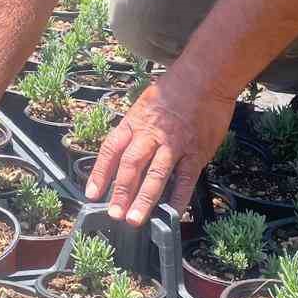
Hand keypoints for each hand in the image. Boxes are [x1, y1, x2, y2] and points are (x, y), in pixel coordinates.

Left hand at [84, 77, 233, 225]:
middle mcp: (151, 135)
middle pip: (131, 165)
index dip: (100, 173)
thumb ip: (134, 129)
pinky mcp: (196, 152)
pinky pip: (185, 179)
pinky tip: (171, 213)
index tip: (92, 193)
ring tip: (135, 219)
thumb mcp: (144, 104)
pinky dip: (178, 198)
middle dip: (121, 191)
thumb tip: (121, 154)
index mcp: (134, 122)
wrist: (205, 77)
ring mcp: (174, 145)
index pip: (111, 150)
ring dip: (144, 199)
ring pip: (156, 175)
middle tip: (114, 214)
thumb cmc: (173, 89)